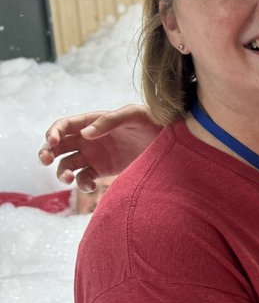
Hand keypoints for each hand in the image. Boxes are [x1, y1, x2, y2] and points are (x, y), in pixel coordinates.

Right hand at [39, 104, 160, 190]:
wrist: (168, 142)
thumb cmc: (152, 121)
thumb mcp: (134, 115)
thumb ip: (111, 121)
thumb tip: (85, 134)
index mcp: (92, 121)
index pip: (64, 125)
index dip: (53, 133)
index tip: (52, 142)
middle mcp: (88, 138)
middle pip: (57, 146)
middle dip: (46, 152)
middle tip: (45, 160)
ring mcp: (93, 156)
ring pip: (66, 165)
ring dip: (61, 172)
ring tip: (68, 178)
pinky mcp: (101, 171)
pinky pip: (83, 179)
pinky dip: (82, 184)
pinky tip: (91, 186)